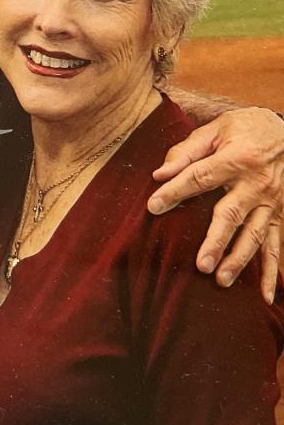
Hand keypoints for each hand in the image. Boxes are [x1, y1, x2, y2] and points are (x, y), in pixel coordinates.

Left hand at [148, 106, 283, 302]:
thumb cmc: (245, 128)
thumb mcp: (216, 128)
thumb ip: (187, 150)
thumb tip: (160, 173)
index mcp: (236, 158)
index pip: (200, 177)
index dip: (175, 191)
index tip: (153, 206)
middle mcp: (256, 183)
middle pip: (232, 214)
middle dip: (216, 240)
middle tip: (201, 265)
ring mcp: (272, 201)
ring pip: (255, 235)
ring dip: (239, 259)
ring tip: (221, 279)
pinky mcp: (282, 213)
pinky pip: (277, 245)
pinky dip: (272, 272)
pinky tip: (265, 296)